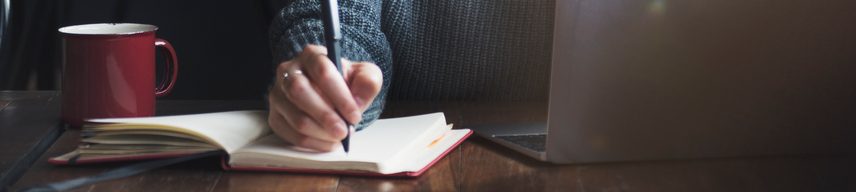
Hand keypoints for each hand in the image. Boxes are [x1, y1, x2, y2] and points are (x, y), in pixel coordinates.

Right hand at [268, 45, 382, 151]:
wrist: (332, 94)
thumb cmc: (347, 83)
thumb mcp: (364, 75)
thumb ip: (368, 81)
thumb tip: (358, 99)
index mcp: (312, 55)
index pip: (322, 71)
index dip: (339, 96)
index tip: (354, 115)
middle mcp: (289, 71)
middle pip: (300, 92)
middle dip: (325, 116)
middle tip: (344, 131)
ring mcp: (278, 94)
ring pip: (295, 116)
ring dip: (320, 132)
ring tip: (338, 137)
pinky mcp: (275, 115)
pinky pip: (289, 133)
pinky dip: (311, 143)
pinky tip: (327, 143)